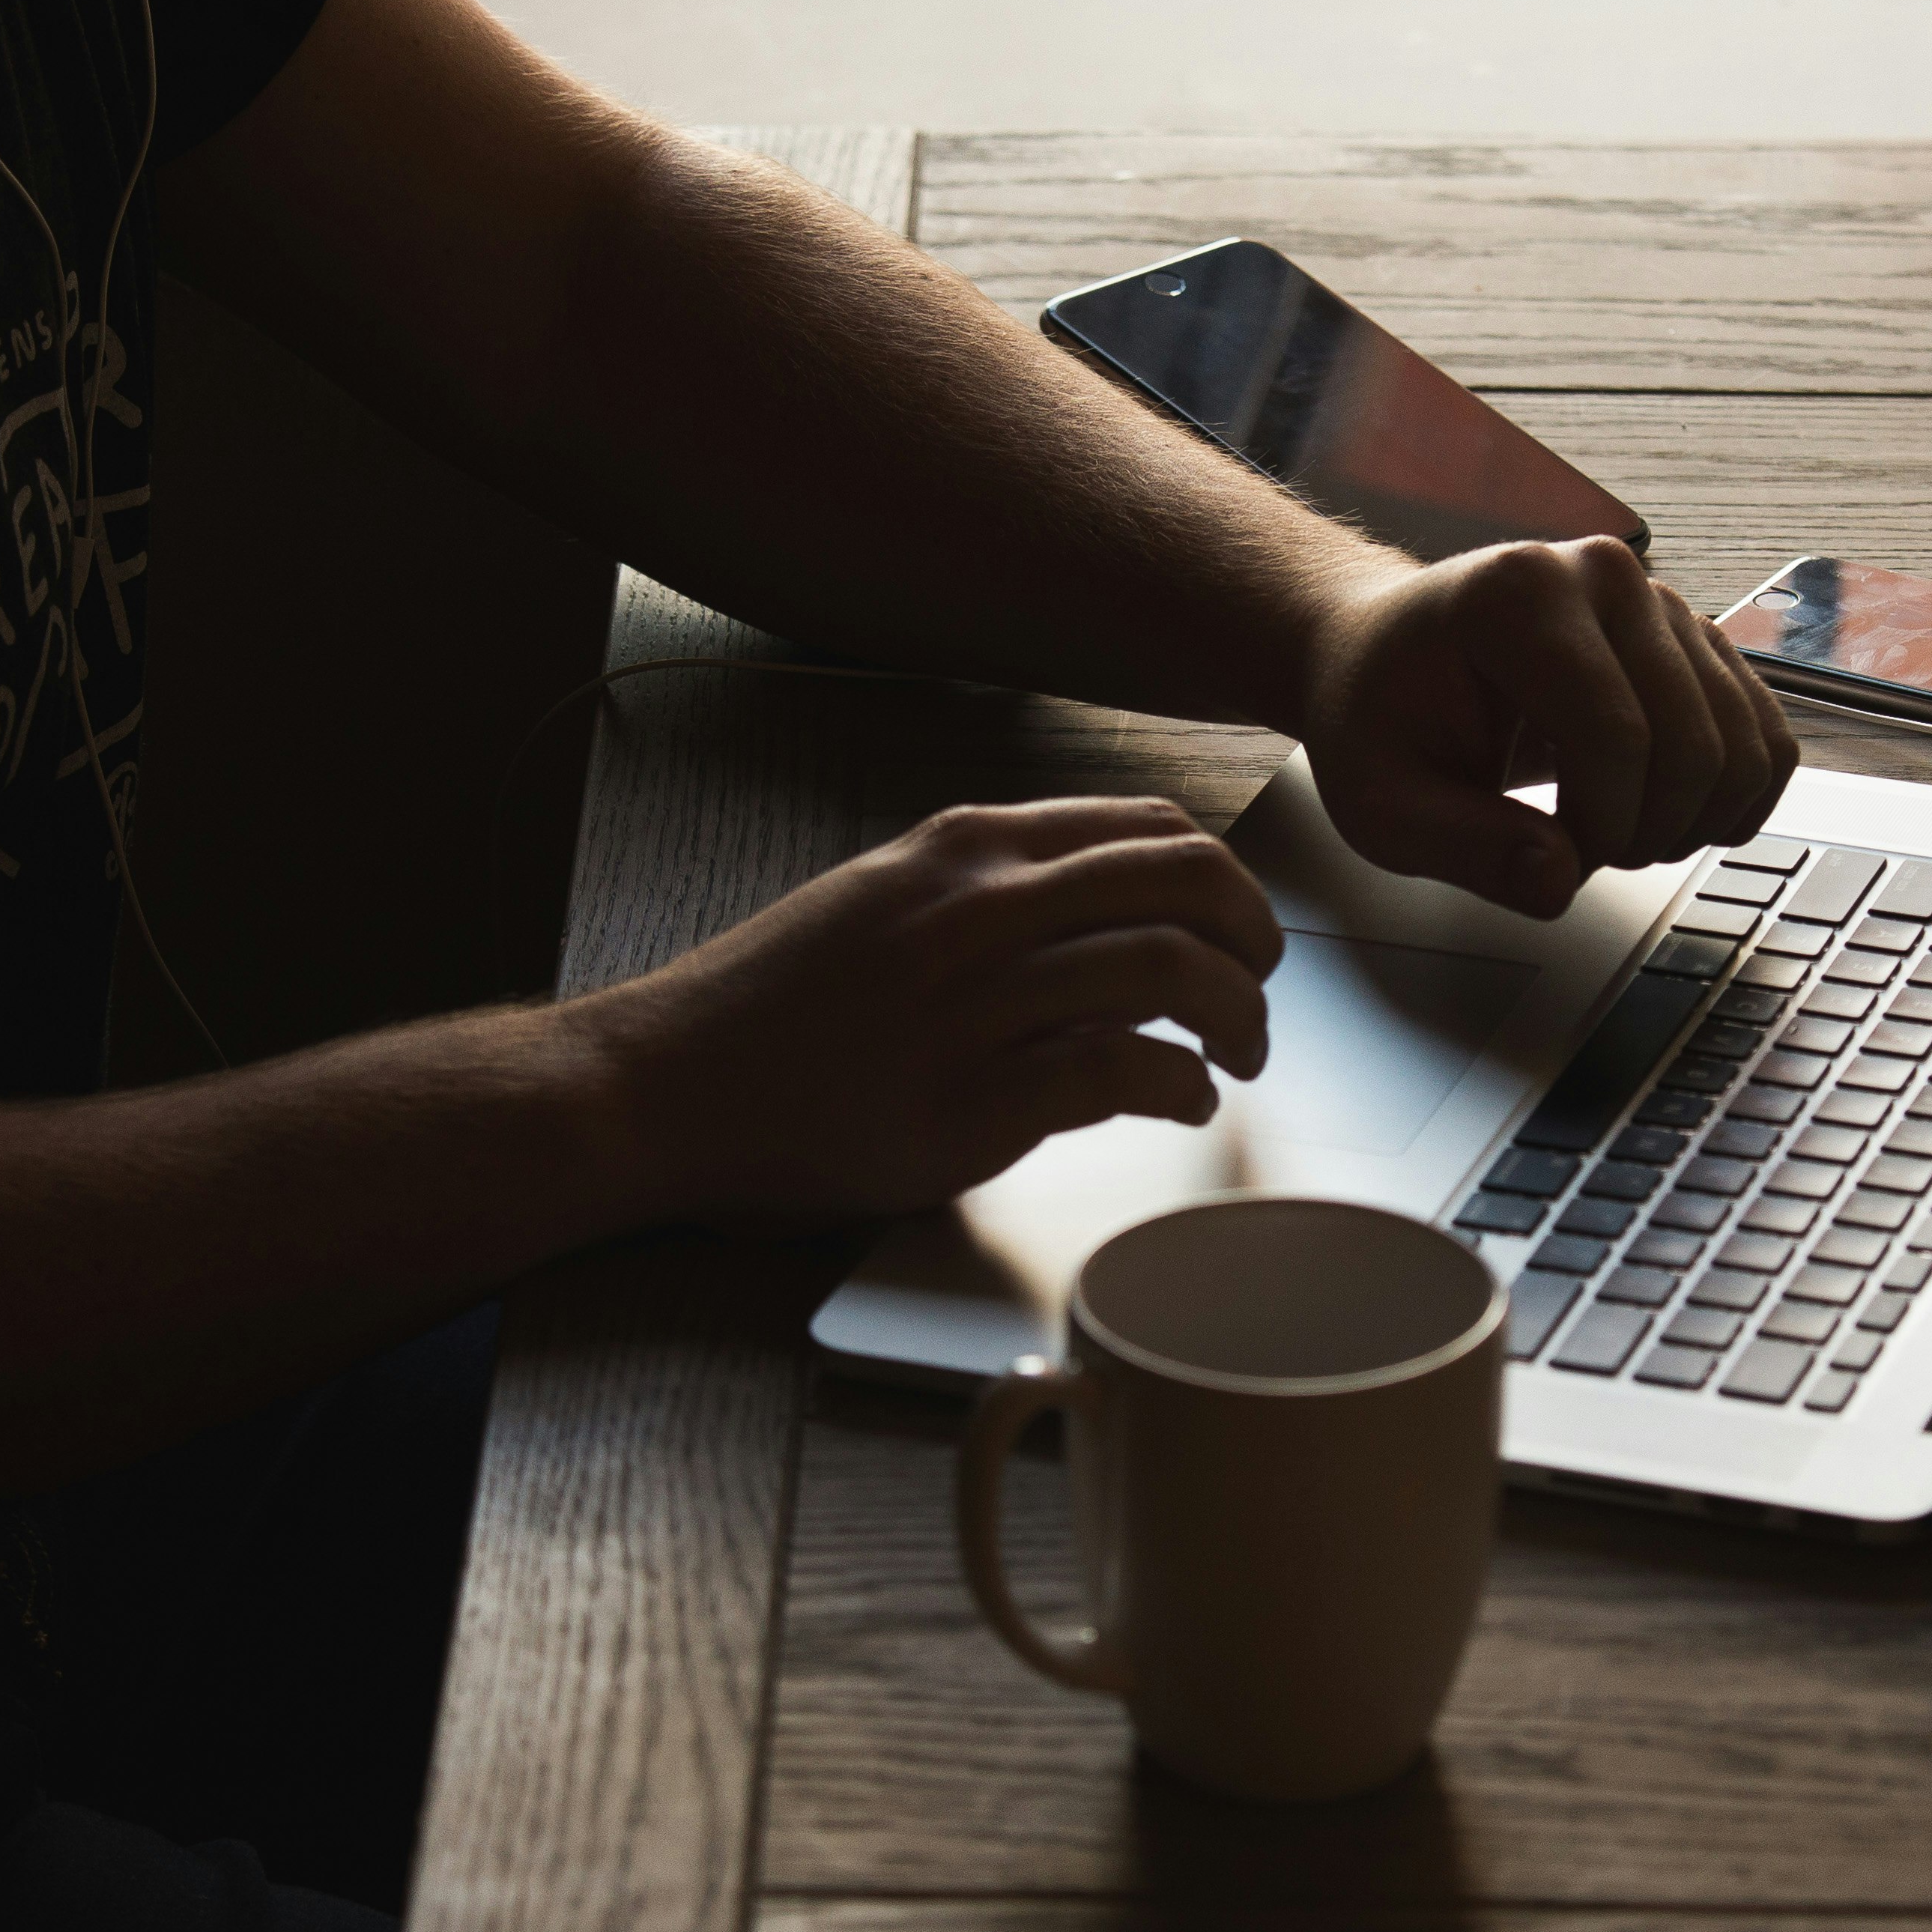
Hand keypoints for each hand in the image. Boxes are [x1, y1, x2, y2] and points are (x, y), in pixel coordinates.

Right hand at [587, 796, 1282, 1233]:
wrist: (670, 1085)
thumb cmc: (773, 1009)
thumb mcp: (882, 900)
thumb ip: (983, 890)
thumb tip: (1094, 906)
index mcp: (964, 849)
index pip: (1145, 827)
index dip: (1219, 877)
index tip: (1234, 924)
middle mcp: (980, 907)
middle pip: (1185, 882)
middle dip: (1255, 935)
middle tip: (1262, 986)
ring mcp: (980, 1000)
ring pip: (1173, 969)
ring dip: (1238, 1018)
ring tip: (1238, 1056)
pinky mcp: (975, 1098)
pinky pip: (1126, 1070)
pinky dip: (1183, 1088)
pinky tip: (1185, 1103)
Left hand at [1291, 536, 1798, 918]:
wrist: (1389, 655)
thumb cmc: (1380, 719)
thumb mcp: (1384, 803)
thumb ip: (1464, 848)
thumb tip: (1556, 883)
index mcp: (1520, 596)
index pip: (1615, 736)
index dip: (1600, 829)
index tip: (1555, 859)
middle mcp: (1605, 575)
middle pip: (1691, 743)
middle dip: (1647, 832)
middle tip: (1584, 853)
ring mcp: (1662, 600)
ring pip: (1742, 745)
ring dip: (1692, 822)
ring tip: (1617, 833)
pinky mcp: (1697, 638)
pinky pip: (1765, 735)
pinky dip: (1733, 799)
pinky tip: (1670, 817)